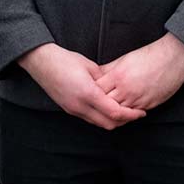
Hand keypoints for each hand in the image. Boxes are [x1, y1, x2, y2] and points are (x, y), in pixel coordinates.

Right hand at [19, 43, 146, 129]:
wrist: (41, 62)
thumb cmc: (65, 60)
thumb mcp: (90, 66)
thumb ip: (104, 79)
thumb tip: (115, 88)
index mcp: (88, 94)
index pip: (115, 112)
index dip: (130, 114)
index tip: (141, 112)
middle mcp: (80, 106)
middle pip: (108, 123)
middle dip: (124, 121)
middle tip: (135, 114)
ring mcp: (73, 110)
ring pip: (98, 123)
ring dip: (112, 120)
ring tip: (123, 111)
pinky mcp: (69, 109)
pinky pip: (89, 118)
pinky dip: (101, 117)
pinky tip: (106, 108)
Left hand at [95, 33, 183, 111]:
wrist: (172, 59)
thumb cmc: (149, 56)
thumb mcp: (124, 59)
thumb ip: (109, 69)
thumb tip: (96, 75)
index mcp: (118, 76)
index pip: (97, 89)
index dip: (91, 91)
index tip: (89, 91)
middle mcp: (126, 90)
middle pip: (105, 103)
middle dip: (100, 104)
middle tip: (95, 104)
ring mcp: (138, 99)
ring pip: (118, 113)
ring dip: (113, 112)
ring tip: (107, 110)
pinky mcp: (148, 105)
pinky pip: (133, 114)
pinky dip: (126, 114)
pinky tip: (123, 112)